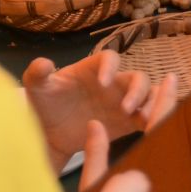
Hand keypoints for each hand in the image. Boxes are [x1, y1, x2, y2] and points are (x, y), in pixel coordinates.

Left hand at [24, 53, 174, 173]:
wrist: (51, 133)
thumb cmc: (46, 104)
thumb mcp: (37, 88)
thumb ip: (37, 74)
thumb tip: (44, 64)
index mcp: (93, 69)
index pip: (110, 58)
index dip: (110, 67)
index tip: (103, 83)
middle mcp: (113, 83)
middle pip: (138, 78)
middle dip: (137, 90)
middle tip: (126, 108)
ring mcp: (123, 102)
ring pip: (148, 96)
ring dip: (151, 104)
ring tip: (144, 120)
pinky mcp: (128, 122)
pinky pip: (147, 117)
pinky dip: (153, 121)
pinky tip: (149, 130)